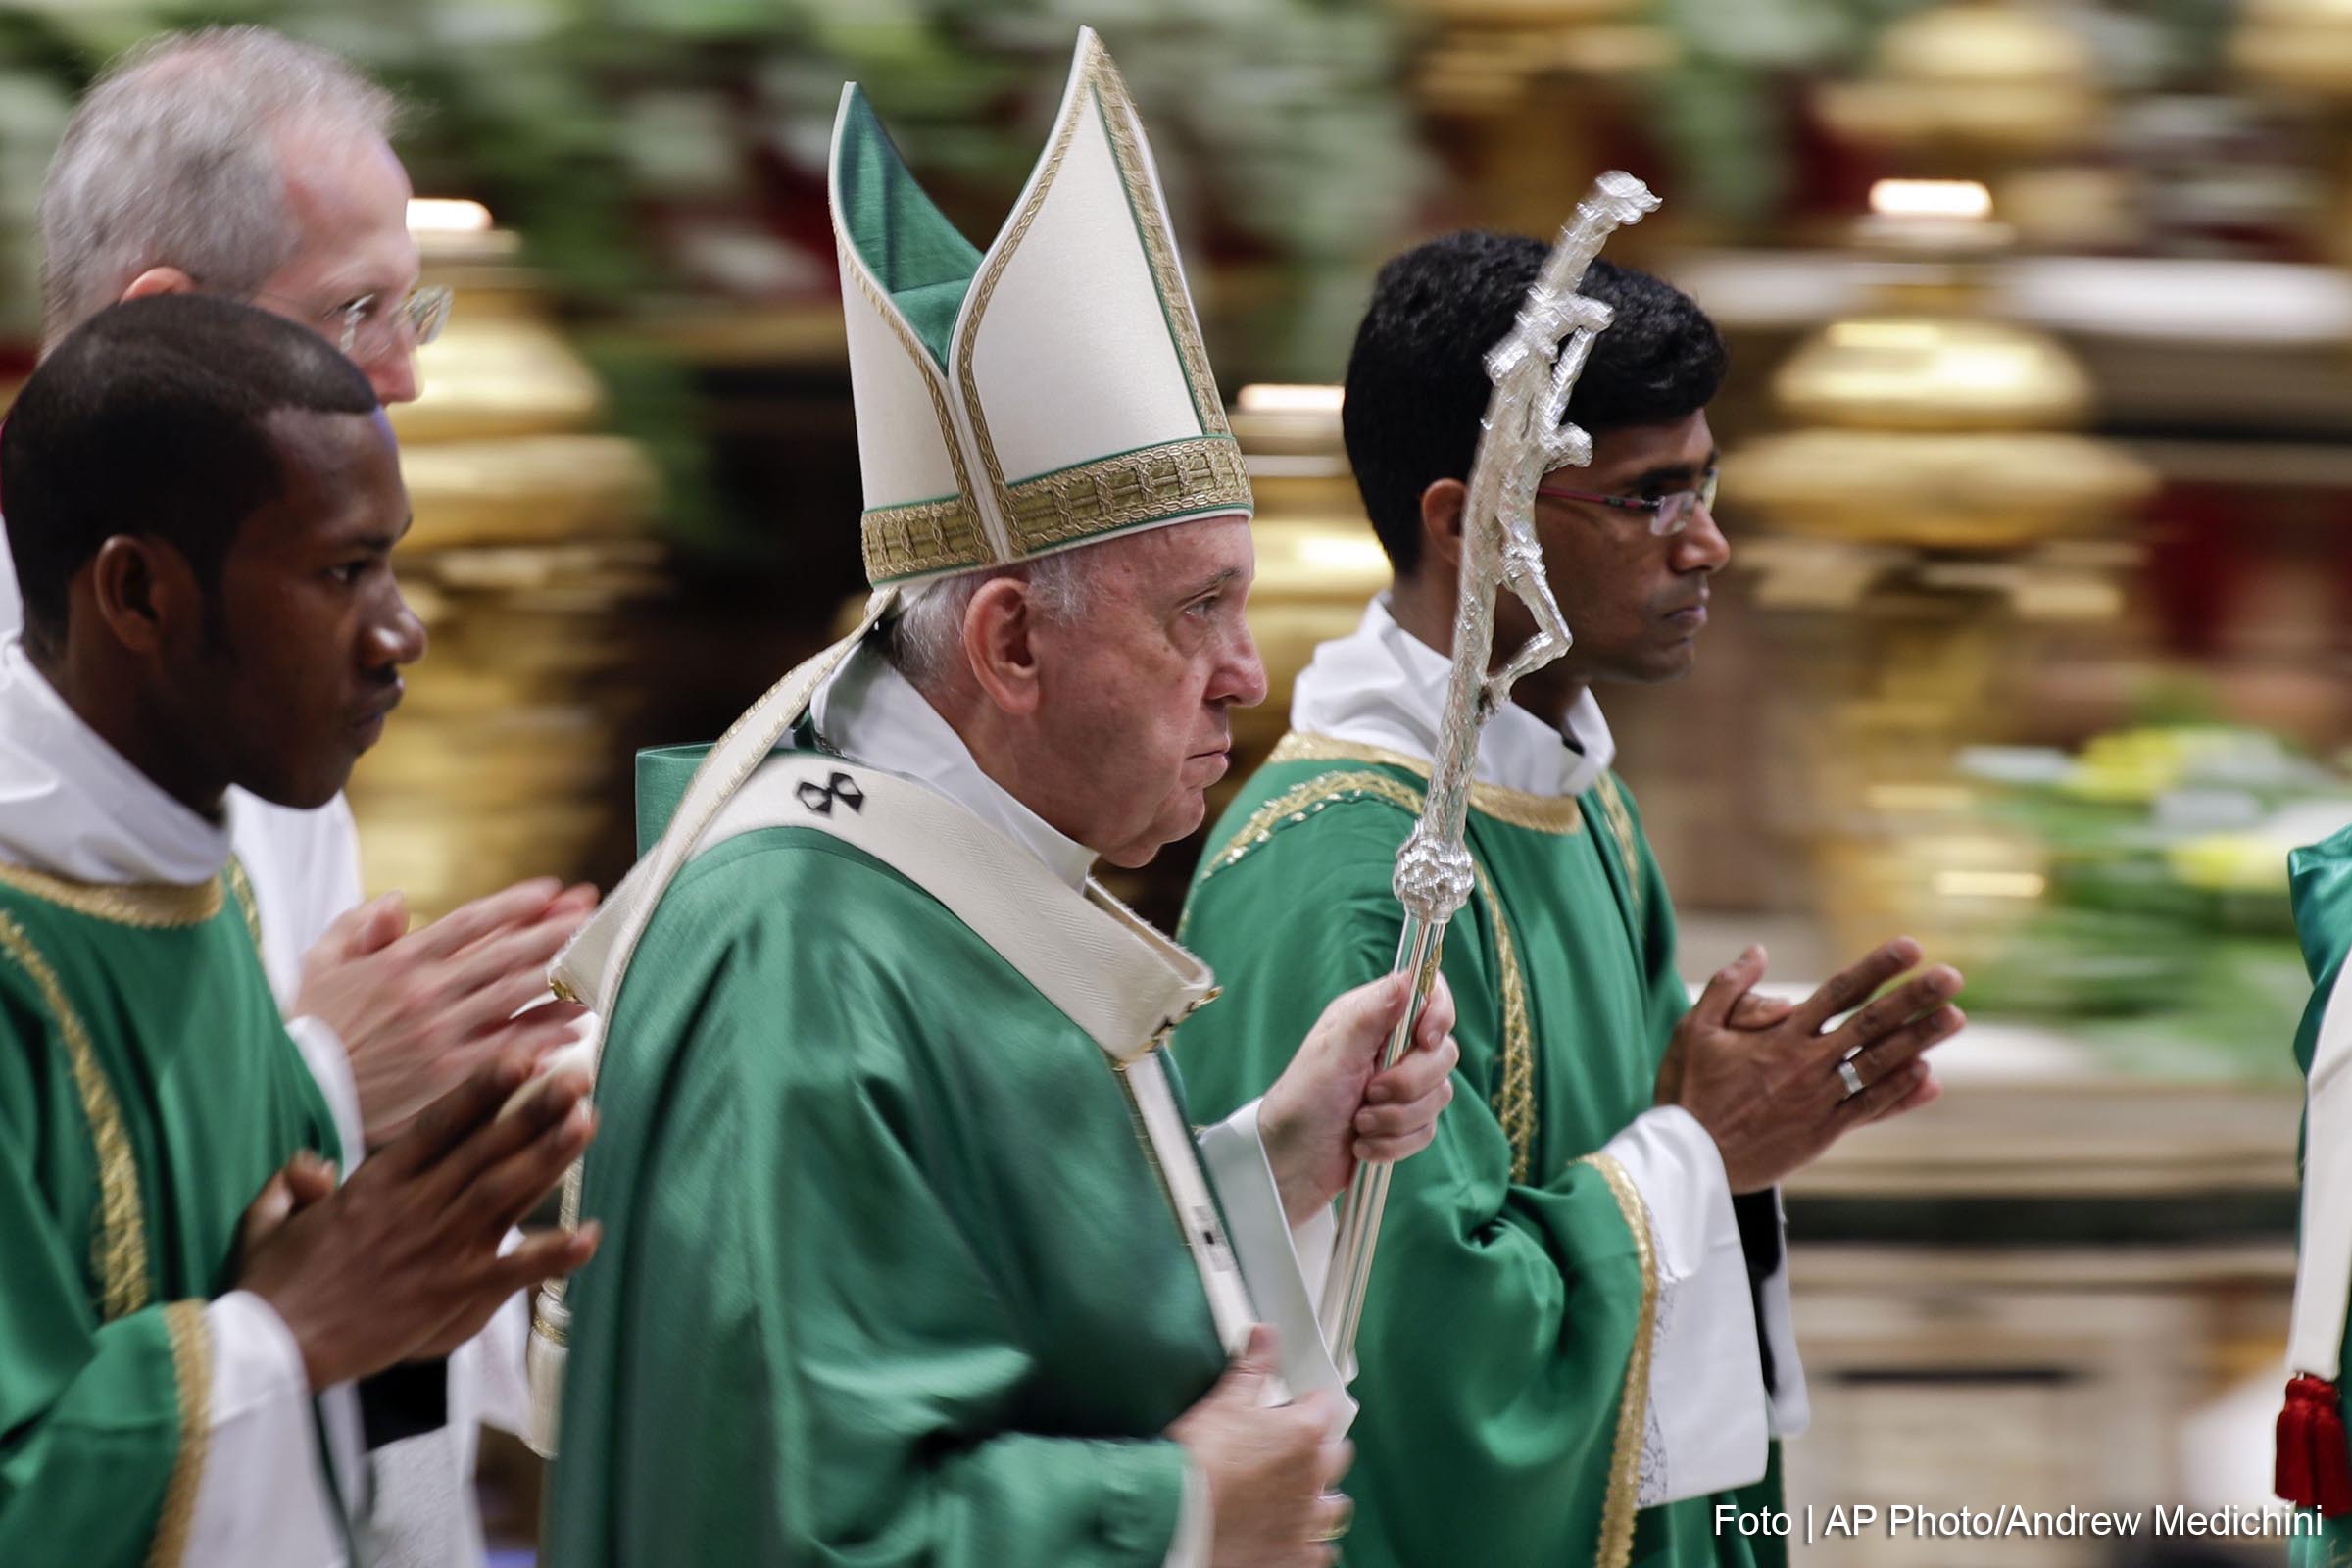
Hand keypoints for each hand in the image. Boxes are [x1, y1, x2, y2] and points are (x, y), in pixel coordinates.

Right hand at [235, 1051, 600, 1389]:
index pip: (439, 1124)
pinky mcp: (450, 1293)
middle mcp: (414, 1207)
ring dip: (549, 1157)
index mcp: (375, 1183)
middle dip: (534, 1110)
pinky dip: (552, 1254)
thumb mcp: (270, 1219)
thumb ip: (293, 1183)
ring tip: (587, 1122)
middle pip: (485, 1149)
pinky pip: (511, 1270)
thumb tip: (311, 1165)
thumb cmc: (271, 1285)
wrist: (273, 1350)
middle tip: (578, 1077)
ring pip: (503, 1192)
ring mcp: (437, 1249)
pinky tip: (590, 1235)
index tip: (521, 1057)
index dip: (483, 1089)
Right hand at [294, 878, 598, 1144]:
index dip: (516, 905)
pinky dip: (544, 1036)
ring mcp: (440, 1034)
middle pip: (506, 953)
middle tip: (594, 914)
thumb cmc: (307, 1027)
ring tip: (600, 965)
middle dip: (555, 930)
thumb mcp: (319, 964)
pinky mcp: (448, 1076)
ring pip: (515, 997)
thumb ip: (358, 926)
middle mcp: (426, 992)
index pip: (471, 923)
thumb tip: (399, 901)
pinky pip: (508, 1050)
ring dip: (561, 978)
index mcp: (399, 961)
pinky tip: (577, 1027)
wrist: (291, 1092)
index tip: (553, 891)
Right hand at [1167, 1326, 1351, 1567]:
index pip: (1325, 1406)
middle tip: (1291, 1449)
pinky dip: (1310, 1544)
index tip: (1295, 1407)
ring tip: (1297, 1496)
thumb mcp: (1224, 1402)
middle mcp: (1313, 1478)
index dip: (1307, 1404)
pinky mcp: (1294, 1556)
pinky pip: (1320, 1551)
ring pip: (1335, 1507)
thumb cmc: (1200, 1460)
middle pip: (1338, 1455)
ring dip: (1321, 1499)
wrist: (1177, 1516)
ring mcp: (1306, 1521)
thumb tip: (1265, 1335)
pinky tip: (1292, 1536)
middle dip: (1321, 1449)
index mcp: (1303, 1434)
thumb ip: (1252, 1367)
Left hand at [1261, 973, 1459, 1224]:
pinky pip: (1427, 1130)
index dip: (1439, 1014)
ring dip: (1397, 1118)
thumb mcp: (1333, 1053)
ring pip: (1439, 1095)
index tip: (1424, 1040)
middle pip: (1443, 1051)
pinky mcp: (1405, 1120)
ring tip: (1359, 1124)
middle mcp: (1392, 1046)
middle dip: (1408, 1083)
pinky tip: (1363, 1144)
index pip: (1431, 995)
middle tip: (1369, 1094)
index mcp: (1373, 1017)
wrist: (1291, 1163)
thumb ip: (1371, 1014)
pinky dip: (1395, 1143)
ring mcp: (1402, 1084)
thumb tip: (1408, 978)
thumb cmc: (1302, 1101)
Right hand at [1661, 938, 1964, 1192]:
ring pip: (1880, 1064)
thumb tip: (1757, 950)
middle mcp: (1807, 1064)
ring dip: (1920, 1040)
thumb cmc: (1688, 1091)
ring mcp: (1819, 1099)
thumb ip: (1728, 986)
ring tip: (1955, 1017)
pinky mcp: (1822, 1132)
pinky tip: (1927, 1075)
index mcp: (1780, 1036)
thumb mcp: (1694, 1029)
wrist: (1689, 1159)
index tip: (1911, 946)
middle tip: (1951, 977)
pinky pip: (1869, 1108)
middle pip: (1871, 1024)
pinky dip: (1900, 1092)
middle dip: (1913, 999)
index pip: (1838, 992)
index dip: (1877, 967)